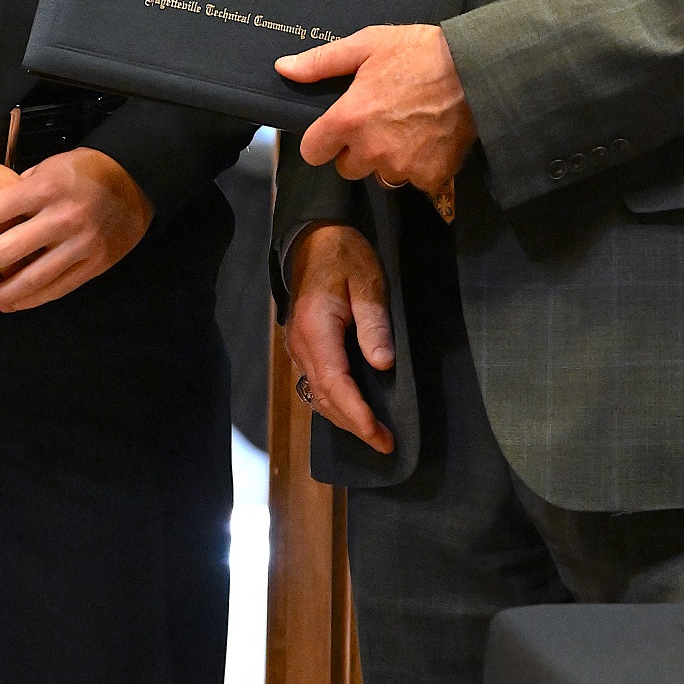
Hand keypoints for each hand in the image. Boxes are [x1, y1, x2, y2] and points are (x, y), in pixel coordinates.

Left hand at [0, 147, 152, 311]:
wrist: (136, 182)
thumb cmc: (87, 170)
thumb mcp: (52, 165)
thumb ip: (20, 190)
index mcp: (46, 188)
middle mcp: (62, 217)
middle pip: (5, 249)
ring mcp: (80, 244)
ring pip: (30, 279)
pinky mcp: (93, 264)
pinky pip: (56, 289)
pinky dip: (30, 300)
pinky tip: (10, 304)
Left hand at [276, 24, 475, 196]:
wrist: (476, 70)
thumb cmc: (419, 52)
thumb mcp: (367, 45)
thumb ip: (321, 62)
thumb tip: (283, 69)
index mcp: (349, 119)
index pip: (312, 152)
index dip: (321, 140)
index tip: (335, 129)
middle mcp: (371, 150)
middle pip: (346, 167)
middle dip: (357, 149)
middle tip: (380, 120)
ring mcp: (402, 167)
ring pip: (380, 175)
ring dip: (387, 160)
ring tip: (407, 128)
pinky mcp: (431, 176)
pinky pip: (414, 180)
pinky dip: (420, 165)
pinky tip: (429, 138)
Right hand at [284, 222, 394, 453]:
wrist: (314, 239)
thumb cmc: (345, 256)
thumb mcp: (368, 282)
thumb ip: (374, 323)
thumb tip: (383, 365)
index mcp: (316, 328)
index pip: (336, 384)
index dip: (358, 415)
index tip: (381, 436)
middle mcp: (300, 344)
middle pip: (324, 397)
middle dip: (354, 425)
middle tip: (386, 444)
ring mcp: (297, 347)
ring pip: (317, 395)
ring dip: (344, 418)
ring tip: (374, 434)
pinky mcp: (301, 347)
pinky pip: (315, 383)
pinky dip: (334, 403)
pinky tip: (353, 410)